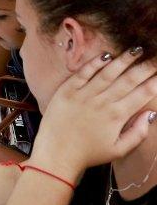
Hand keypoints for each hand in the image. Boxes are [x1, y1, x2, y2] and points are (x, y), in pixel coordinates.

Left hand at [28, 48, 156, 180]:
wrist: (57, 153)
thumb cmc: (89, 153)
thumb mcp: (119, 150)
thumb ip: (138, 133)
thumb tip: (151, 114)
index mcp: (117, 116)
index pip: (141, 94)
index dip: (154, 82)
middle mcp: (102, 102)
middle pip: (128, 80)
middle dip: (144, 67)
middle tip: (154, 57)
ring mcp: (83, 95)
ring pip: (107, 73)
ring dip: (123, 60)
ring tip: (135, 50)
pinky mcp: (67, 91)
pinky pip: (83, 73)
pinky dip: (94, 63)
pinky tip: (106, 55)